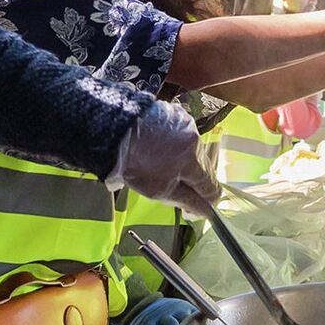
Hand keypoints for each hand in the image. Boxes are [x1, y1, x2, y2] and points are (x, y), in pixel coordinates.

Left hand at [118, 100, 217, 214]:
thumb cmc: (134, 165)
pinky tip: (161, 149)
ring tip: (164, 166)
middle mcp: (195, 138)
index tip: (199, 206)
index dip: (207, 200)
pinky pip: (184, 135)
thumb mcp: (159, 190)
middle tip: (176, 188)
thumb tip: (206, 210)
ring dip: (185, 162)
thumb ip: (187, 200)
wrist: (112, 133)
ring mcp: (186, 123)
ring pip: (194, 151)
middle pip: (203, 168)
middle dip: (193, 181)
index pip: (211, 186)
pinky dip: (177, 145)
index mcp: (193, 159)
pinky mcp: (176, 114)